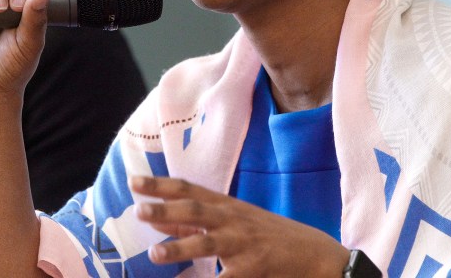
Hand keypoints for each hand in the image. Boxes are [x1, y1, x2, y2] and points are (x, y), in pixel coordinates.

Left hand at [129, 175, 349, 277]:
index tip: (133, 182)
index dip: (160, 184)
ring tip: (154, 254)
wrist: (317, 255)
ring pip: (208, 242)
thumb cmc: (268, 237)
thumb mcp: (234, 221)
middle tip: (138, 210)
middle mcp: (233, 220)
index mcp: (226, 205)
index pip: (188, 189)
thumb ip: (196, 221)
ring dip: (180, 247)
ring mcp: (244, 244)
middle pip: (195, 209)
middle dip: (165, 209)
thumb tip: (158, 218)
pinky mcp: (254, 269)